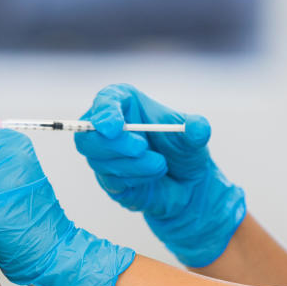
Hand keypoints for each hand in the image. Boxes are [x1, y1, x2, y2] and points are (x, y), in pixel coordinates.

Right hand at [75, 84, 245, 267]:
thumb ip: (197, 129)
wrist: (188, 184)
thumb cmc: (183, 150)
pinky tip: (154, 175)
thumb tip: (198, 129)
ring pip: (100, 161)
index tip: (114, 127)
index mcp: (124, 104)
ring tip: (161, 164)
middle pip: (87, 135)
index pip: (105, 101)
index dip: (105, 112)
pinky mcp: (108, 181)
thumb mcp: (194, 136)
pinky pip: (111, 180)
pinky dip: (136, 178)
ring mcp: (104, 157)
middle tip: (141, 147)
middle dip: (113, 144)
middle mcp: (107, 129)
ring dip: (134, 164)